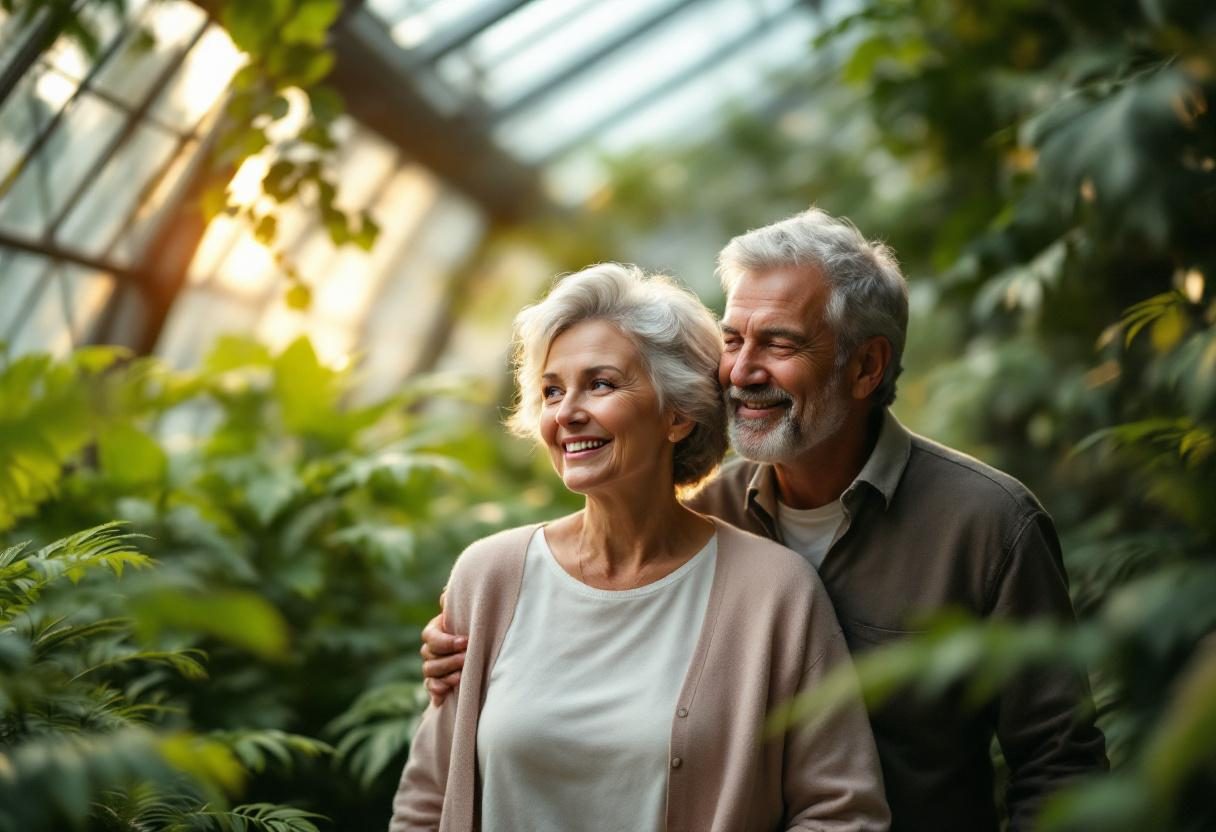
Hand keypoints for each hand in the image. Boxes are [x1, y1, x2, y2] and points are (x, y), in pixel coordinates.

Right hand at [420, 591, 467, 706]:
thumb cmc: (473, 627)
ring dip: (446, 674)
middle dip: (449, 658)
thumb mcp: (467, 614)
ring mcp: (432, 666)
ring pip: (429, 672)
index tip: (466, 641)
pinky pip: (430, 688)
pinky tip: (446, 693)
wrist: (480, 646)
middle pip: (429, 656)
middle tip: (467, 658)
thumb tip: (445, 594)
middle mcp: (430, 649)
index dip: (446, 641)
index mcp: (435, 630)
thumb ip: (457, 605)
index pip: (430, 636)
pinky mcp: (436, 683)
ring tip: (463, 675)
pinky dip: (437, 690)